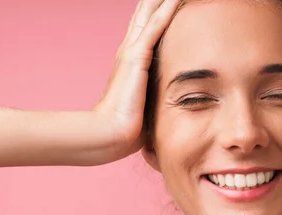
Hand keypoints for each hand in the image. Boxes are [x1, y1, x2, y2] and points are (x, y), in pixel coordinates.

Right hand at [92, 0, 179, 162]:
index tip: (172, 1)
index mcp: (131, 61)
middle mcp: (129, 51)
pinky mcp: (136, 58)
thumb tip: (168, 110)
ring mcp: (131, 52)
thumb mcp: (145, 108)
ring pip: (151, 14)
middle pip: (146, 14)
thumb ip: (154, 100)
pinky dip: (167, 9)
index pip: (147, 29)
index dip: (157, 12)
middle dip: (157, 0)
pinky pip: (155, 26)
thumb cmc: (126, 129)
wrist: (110, 135)